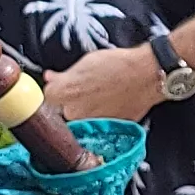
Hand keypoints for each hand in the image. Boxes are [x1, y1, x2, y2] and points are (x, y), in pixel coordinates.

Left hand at [42, 44, 162, 126]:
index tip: (61, 88)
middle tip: (84, 91)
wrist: (147, 77)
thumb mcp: (85, 63)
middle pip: (61, 111)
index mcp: (63, 94)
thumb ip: (63, 76)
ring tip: (99, 97)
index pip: (47, 98)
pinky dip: (100, 118)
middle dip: (69, 103)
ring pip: (79, 120)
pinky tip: (109, 104)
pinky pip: (97, 126)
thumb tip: (51, 79)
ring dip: (84, 112)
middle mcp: (73, 113)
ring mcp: (89, 124)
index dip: (55, 91)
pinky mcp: (105, 131)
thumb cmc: (118, 66)